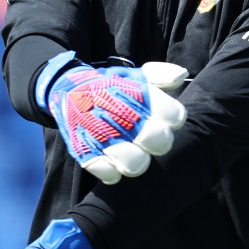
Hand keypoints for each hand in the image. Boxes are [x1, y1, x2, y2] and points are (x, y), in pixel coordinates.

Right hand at [36, 51, 188, 183]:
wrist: (68, 89)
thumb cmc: (110, 87)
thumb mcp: (134, 76)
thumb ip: (160, 75)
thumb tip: (180, 75)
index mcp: (138, 94)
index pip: (172, 114)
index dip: (173, 118)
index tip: (167, 118)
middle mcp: (121, 115)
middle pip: (158, 140)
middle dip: (160, 142)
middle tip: (152, 139)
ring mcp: (102, 135)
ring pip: (134, 163)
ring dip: (138, 161)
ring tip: (134, 154)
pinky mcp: (84, 151)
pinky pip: (107, 173)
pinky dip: (113, 171)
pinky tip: (113, 162)